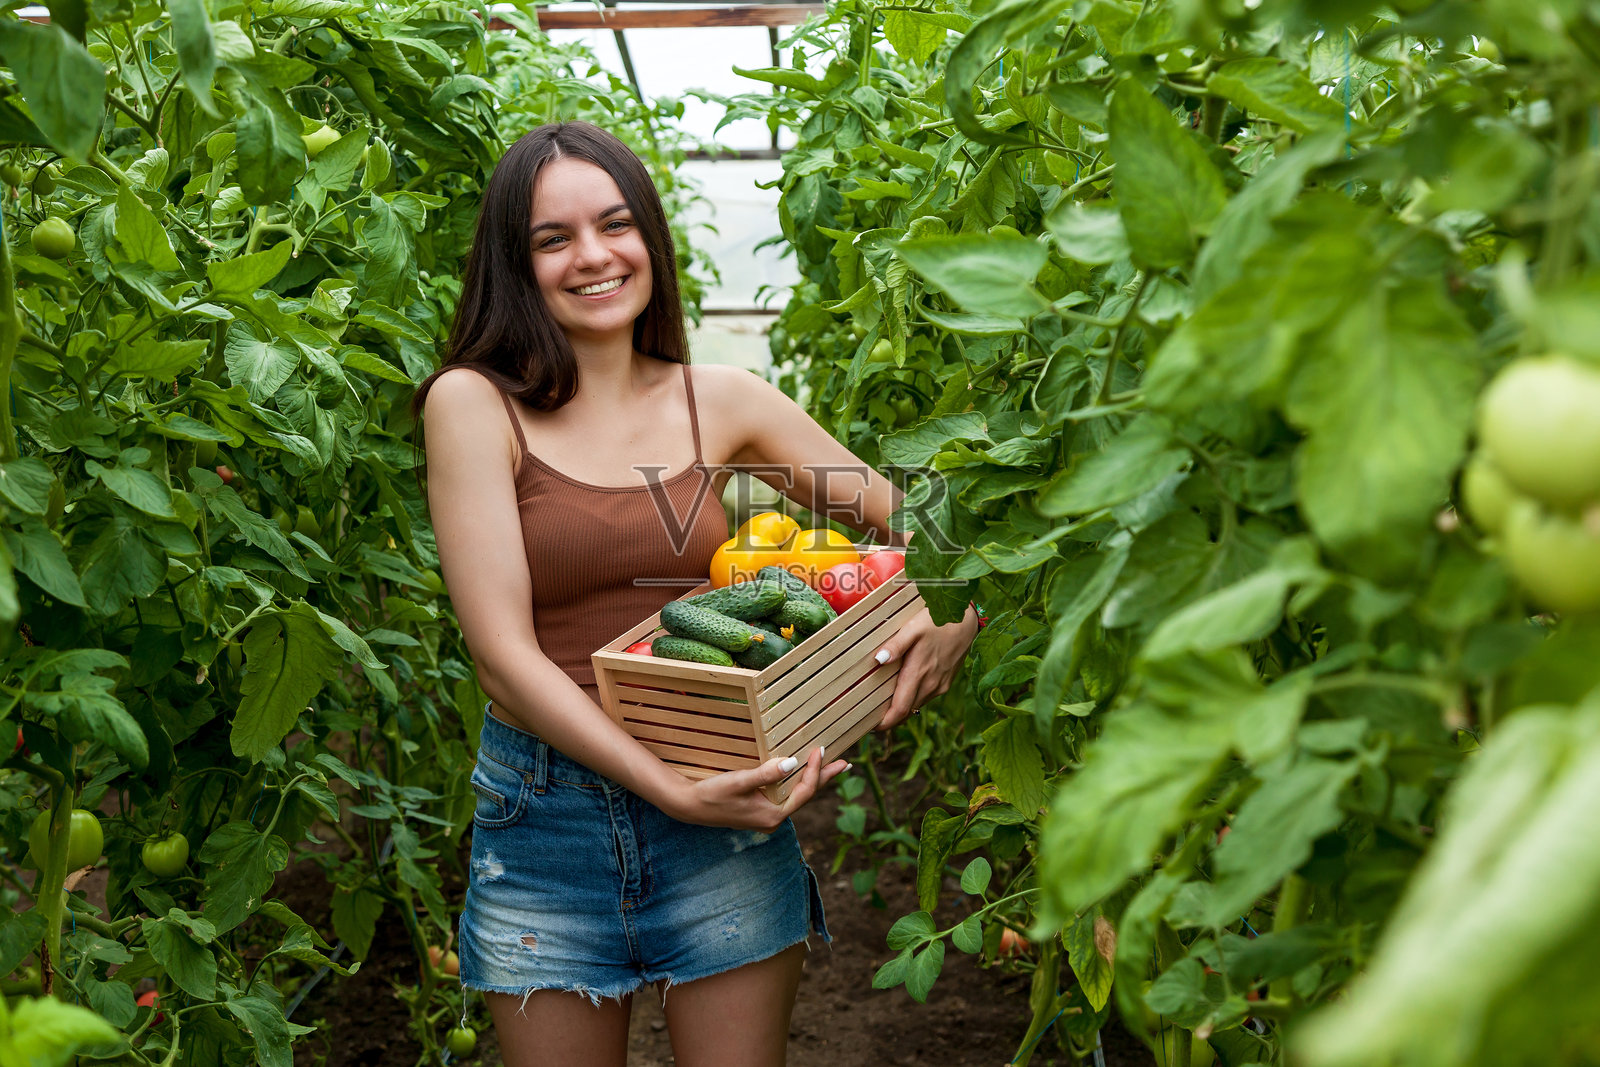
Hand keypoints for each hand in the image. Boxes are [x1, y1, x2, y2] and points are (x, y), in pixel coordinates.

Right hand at [666, 746, 849, 830]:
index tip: (820, 749)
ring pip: (797, 794)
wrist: (689, 807)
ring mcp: (768, 816)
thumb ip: (767, 773)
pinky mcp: (761, 810)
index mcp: (773, 816)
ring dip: (813, 778)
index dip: (815, 770)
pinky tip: (801, 773)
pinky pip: (786, 794)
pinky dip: (797, 781)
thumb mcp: (740, 782)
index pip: (804, 791)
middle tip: (846, 762)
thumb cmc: (712, 795)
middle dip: (824, 777)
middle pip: (806, 795)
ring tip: (831, 766)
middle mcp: (774, 819)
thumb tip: (793, 762)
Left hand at [872, 603, 980, 730]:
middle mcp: (931, 685)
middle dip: (889, 719)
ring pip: (916, 705)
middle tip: (869, 717)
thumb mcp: (913, 628)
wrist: (967, 620)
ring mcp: (940, 685)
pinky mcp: (946, 682)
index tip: (870, 727)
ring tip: (882, 705)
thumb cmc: (937, 621)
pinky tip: (903, 690)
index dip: (885, 723)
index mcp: (919, 673)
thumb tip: (878, 660)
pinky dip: (912, 699)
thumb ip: (895, 645)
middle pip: (907, 712)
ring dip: (901, 709)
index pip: (900, 709)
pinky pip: (925, 697)